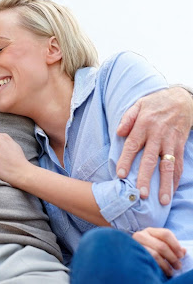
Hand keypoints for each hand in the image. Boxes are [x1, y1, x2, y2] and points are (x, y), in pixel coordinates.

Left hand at [116, 87, 192, 203]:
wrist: (182, 99)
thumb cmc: (155, 104)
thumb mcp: (138, 105)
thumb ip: (128, 118)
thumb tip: (119, 132)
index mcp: (144, 125)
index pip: (132, 145)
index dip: (126, 160)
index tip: (120, 175)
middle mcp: (157, 135)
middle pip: (150, 159)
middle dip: (145, 177)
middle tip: (141, 193)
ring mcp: (171, 142)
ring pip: (168, 166)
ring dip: (165, 184)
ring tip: (162, 200)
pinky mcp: (180, 146)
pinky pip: (179, 164)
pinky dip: (176, 179)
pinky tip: (171, 192)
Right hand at [132, 227, 186, 276]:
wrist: (130, 253)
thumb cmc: (148, 248)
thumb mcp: (160, 244)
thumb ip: (172, 246)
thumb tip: (183, 251)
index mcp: (150, 231)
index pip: (165, 234)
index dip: (175, 245)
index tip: (181, 255)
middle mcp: (141, 235)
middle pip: (161, 246)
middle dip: (172, 257)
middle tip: (178, 266)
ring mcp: (135, 244)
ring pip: (154, 254)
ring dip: (166, 265)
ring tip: (171, 271)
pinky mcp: (133, 254)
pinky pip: (147, 261)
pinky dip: (157, 267)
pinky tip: (161, 270)